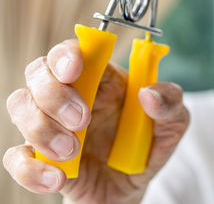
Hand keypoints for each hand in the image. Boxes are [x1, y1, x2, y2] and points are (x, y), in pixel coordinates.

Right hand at [3, 39, 188, 203]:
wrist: (131, 186)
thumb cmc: (147, 146)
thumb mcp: (173, 123)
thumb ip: (171, 103)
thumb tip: (148, 94)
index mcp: (102, 79)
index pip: (74, 51)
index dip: (67, 54)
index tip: (74, 69)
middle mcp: (71, 95)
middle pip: (38, 72)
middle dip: (53, 92)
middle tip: (82, 119)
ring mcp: (52, 125)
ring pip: (20, 106)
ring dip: (41, 128)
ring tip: (72, 151)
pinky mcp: (41, 158)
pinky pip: (16, 157)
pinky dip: (29, 168)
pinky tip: (57, 178)